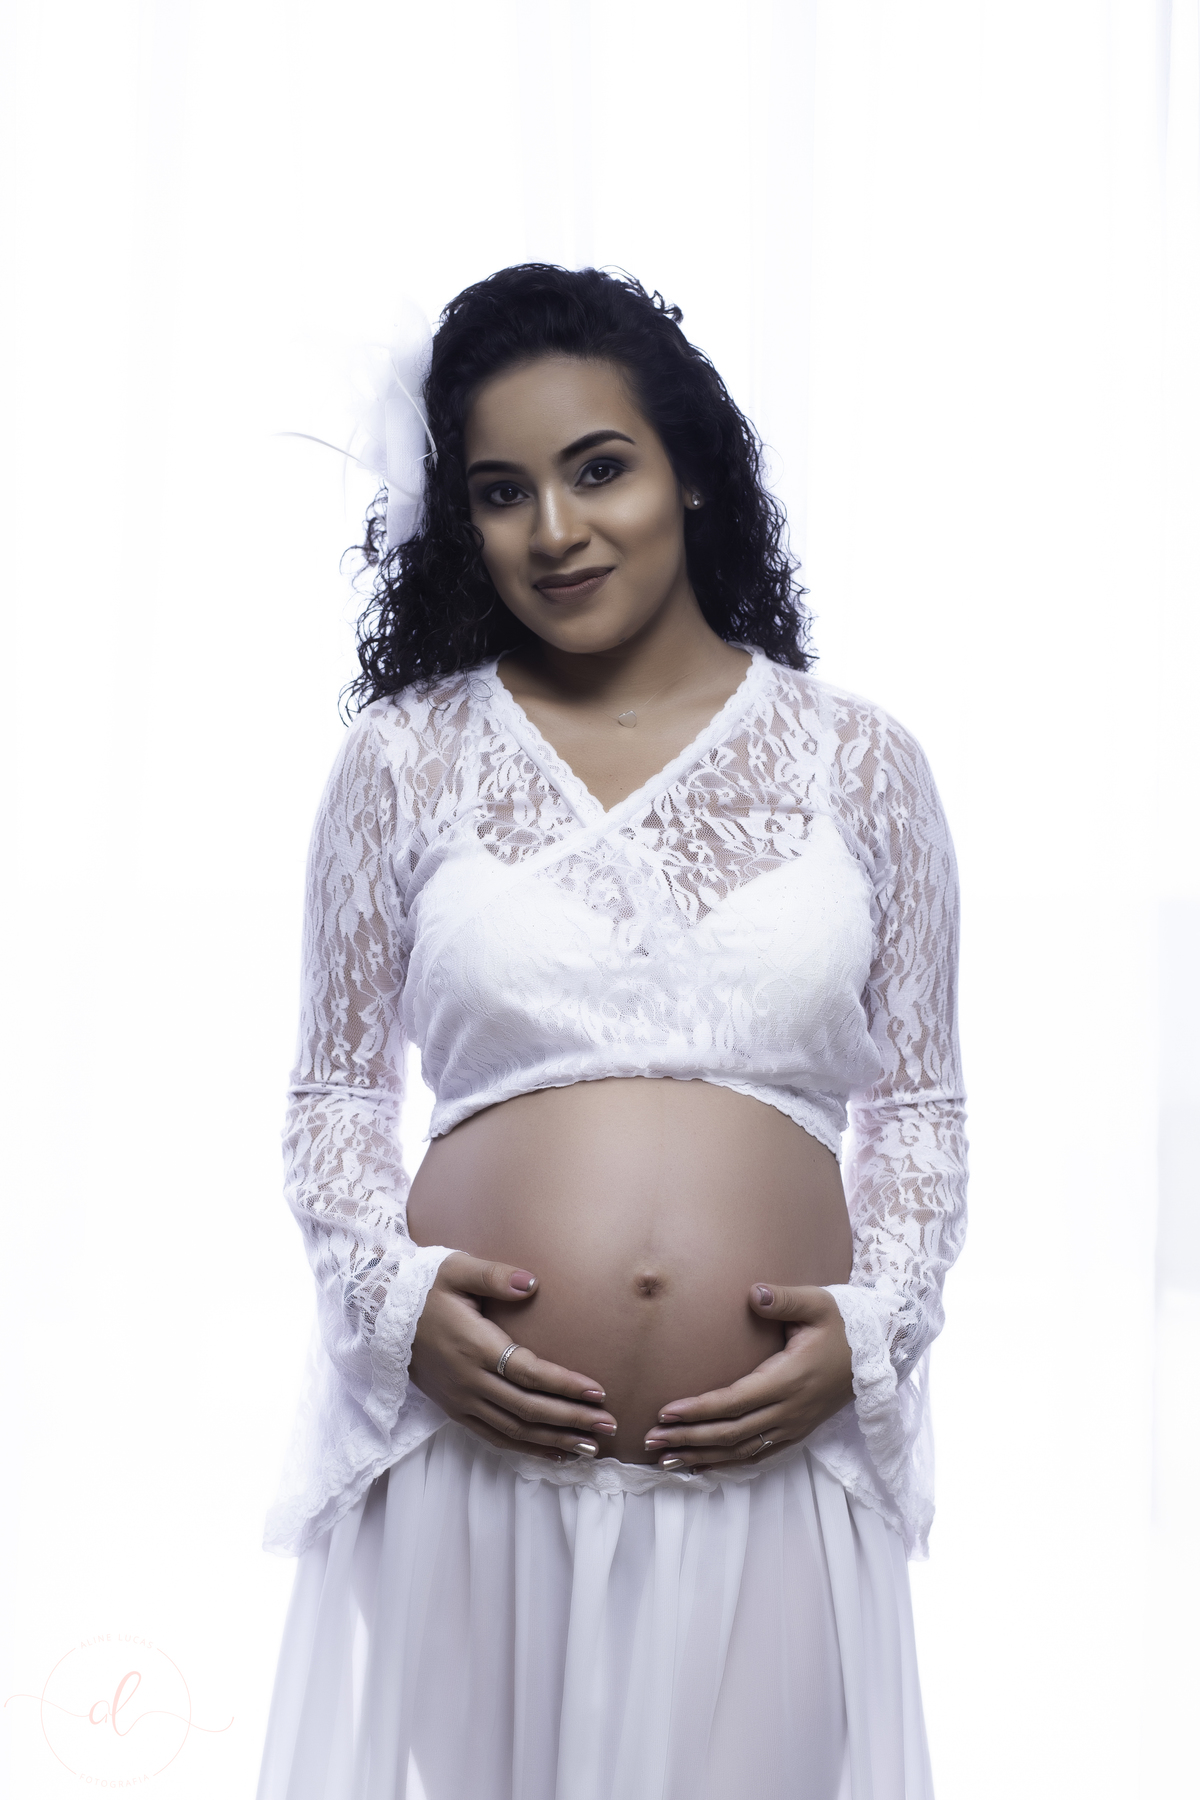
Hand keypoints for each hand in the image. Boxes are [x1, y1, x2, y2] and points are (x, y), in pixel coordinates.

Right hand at [408, 1252, 617, 1460]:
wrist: (381, 1314)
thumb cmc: (426, 1288)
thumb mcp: (458, 1269)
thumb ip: (495, 1276)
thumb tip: (532, 1283)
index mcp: (476, 1347)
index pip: (529, 1373)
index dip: (565, 1385)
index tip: (598, 1391)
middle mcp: (470, 1381)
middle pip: (528, 1409)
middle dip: (572, 1419)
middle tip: (609, 1425)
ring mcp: (462, 1400)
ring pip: (514, 1430)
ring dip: (555, 1440)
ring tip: (591, 1447)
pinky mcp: (455, 1410)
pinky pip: (494, 1437)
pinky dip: (526, 1448)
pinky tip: (554, 1452)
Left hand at [642, 1285, 853, 1470]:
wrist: (879, 1352)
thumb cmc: (842, 1323)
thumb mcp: (817, 1302)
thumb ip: (784, 1299)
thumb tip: (754, 1293)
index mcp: (789, 1379)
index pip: (735, 1401)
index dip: (699, 1410)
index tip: (666, 1411)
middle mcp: (789, 1410)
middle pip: (731, 1433)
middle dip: (688, 1438)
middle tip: (650, 1440)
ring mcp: (794, 1425)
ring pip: (741, 1450)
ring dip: (701, 1456)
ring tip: (664, 1459)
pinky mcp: (797, 1432)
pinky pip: (758, 1455)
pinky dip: (727, 1463)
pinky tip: (701, 1466)